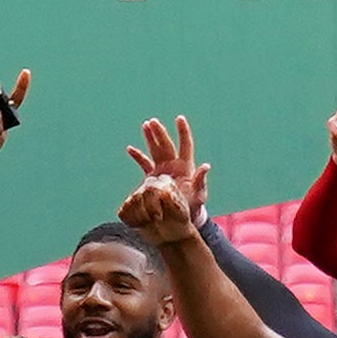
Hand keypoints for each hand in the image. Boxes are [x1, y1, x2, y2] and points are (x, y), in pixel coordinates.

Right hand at [122, 117, 208, 244]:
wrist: (182, 219)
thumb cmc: (193, 206)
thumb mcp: (199, 194)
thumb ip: (201, 180)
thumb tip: (206, 165)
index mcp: (185, 166)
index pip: (185, 145)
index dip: (183, 132)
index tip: (179, 118)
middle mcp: (174, 165)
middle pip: (167, 145)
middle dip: (160, 133)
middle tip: (153, 122)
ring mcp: (163, 171)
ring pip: (155, 150)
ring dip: (150, 138)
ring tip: (145, 125)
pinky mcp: (153, 179)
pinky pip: (144, 164)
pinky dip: (138, 157)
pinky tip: (130, 149)